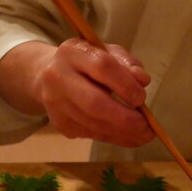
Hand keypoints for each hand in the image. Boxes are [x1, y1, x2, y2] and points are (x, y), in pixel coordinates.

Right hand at [0, 38, 154, 146]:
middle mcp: (58, 78)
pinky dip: (114, 138)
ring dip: (123, 133)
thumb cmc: (86, 62)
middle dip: (124, 118)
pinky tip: (130, 137)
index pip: (102, 67)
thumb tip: (142, 81)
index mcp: (72, 52)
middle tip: (145, 126)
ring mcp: (56, 104)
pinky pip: (92, 135)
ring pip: (94, 125)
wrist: (46, 76)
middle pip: (94, 103)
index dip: (126, 85)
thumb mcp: (107, 53)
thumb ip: (127, 64)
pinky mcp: (60, 124)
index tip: (141, 98)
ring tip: (143, 134)